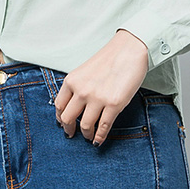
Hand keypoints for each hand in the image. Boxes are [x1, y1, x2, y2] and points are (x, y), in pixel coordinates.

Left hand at [54, 30, 148, 146]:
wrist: (129, 49)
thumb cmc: (110, 58)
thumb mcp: (85, 70)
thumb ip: (78, 86)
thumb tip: (75, 106)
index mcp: (72, 80)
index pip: (59, 105)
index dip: (60, 118)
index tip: (63, 123)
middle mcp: (82, 90)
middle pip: (68, 119)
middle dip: (69, 129)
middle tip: (71, 134)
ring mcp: (97, 98)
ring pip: (85, 126)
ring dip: (86, 134)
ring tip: (88, 136)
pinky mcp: (114, 104)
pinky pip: (103, 127)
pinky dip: (100, 137)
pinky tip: (99, 140)